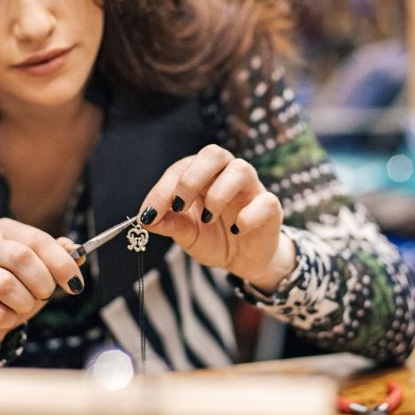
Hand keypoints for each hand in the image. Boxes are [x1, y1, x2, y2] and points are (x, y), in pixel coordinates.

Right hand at [0, 218, 83, 349]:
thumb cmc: (19, 284)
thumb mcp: (42, 268)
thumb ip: (60, 256)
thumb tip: (78, 252)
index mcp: (6, 230)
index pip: (38, 240)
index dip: (62, 263)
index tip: (76, 284)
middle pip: (22, 257)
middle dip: (43, 282)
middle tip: (47, 294)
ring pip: (6, 285)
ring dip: (26, 302)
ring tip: (25, 304)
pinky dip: (10, 318)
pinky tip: (7, 314)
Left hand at [139, 144, 295, 291]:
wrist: (243, 260)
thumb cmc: (214, 238)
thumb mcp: (187, 234)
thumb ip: (169, 224)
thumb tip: (144, 219)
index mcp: (203, 176)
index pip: (181, 169)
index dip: (162, 189)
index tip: (148, 214)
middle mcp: (227, 175)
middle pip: (214, 154)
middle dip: (192, 178)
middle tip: (179, 205)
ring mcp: (251, 189)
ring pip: (241, 169)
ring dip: (219, 193)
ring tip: (208, 218)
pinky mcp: (270, 207)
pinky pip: (265, 201)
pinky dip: (249, 215)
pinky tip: (237, 230)